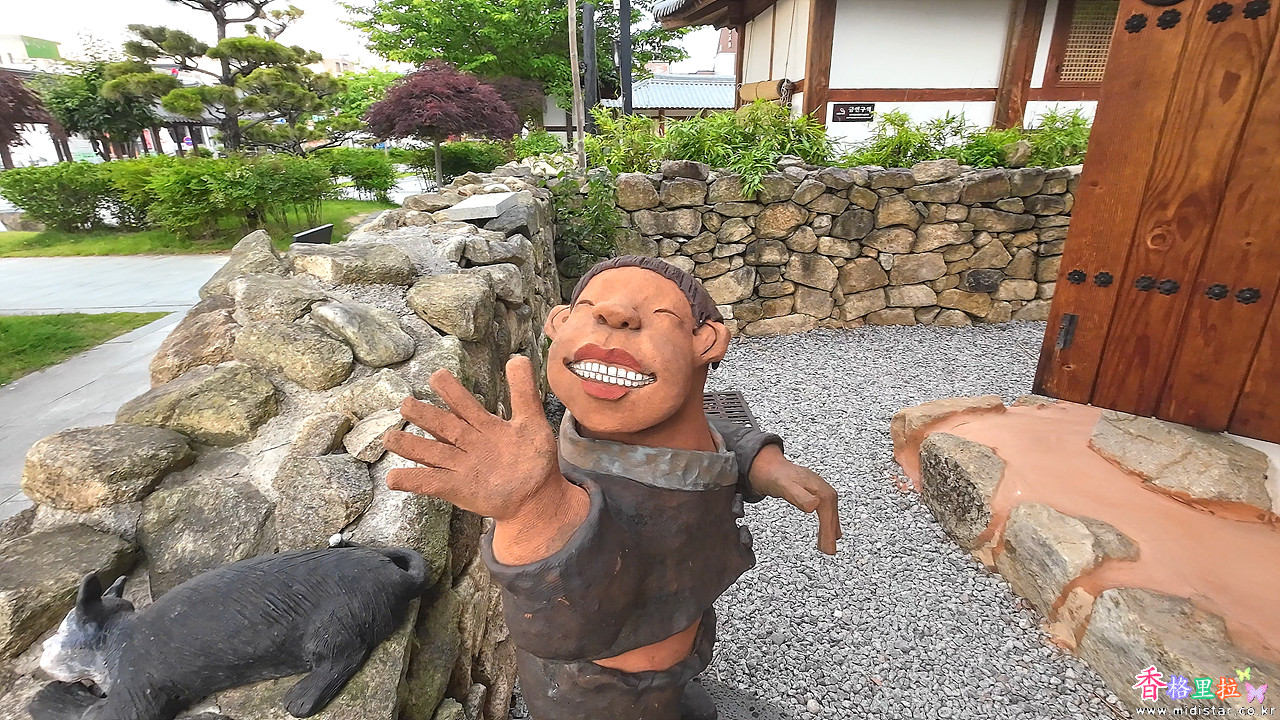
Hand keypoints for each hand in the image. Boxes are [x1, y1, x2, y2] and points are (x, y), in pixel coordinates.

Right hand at [384, 356, 588, 563]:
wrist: (538, 496)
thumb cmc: (534, 459)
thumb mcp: (532, 422)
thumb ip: (524, 392)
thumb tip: (517, 358)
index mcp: (482, 425)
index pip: (463, 404)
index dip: (451, 391)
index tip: (437, 376)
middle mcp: (467, 442)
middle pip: (441, 425)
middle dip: (424, 415)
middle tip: (405, 404)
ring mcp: (460, 466)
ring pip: (430, 453)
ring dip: (410, 446)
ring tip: (389, 438)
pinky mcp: (457, 488)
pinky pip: (430, 483)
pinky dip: (412, 481)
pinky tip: (392, 479)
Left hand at [749, 445, 841, 554]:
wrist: (764, 462)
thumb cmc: (773, 474)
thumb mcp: (783, 486)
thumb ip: (798, 495)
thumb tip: (815, 506)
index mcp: (817, 487)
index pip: (827, 512)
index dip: (828, 530)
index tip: (828, 547)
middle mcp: (821, 487)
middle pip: (831, 513)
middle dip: (831, 532)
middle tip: (828, 551)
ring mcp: (818, 488)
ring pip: (830, 511)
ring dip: (830, 528)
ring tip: (828, 545)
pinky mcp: (813, 491)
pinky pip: (825, 508)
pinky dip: (827, 520)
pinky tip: (826, 528)